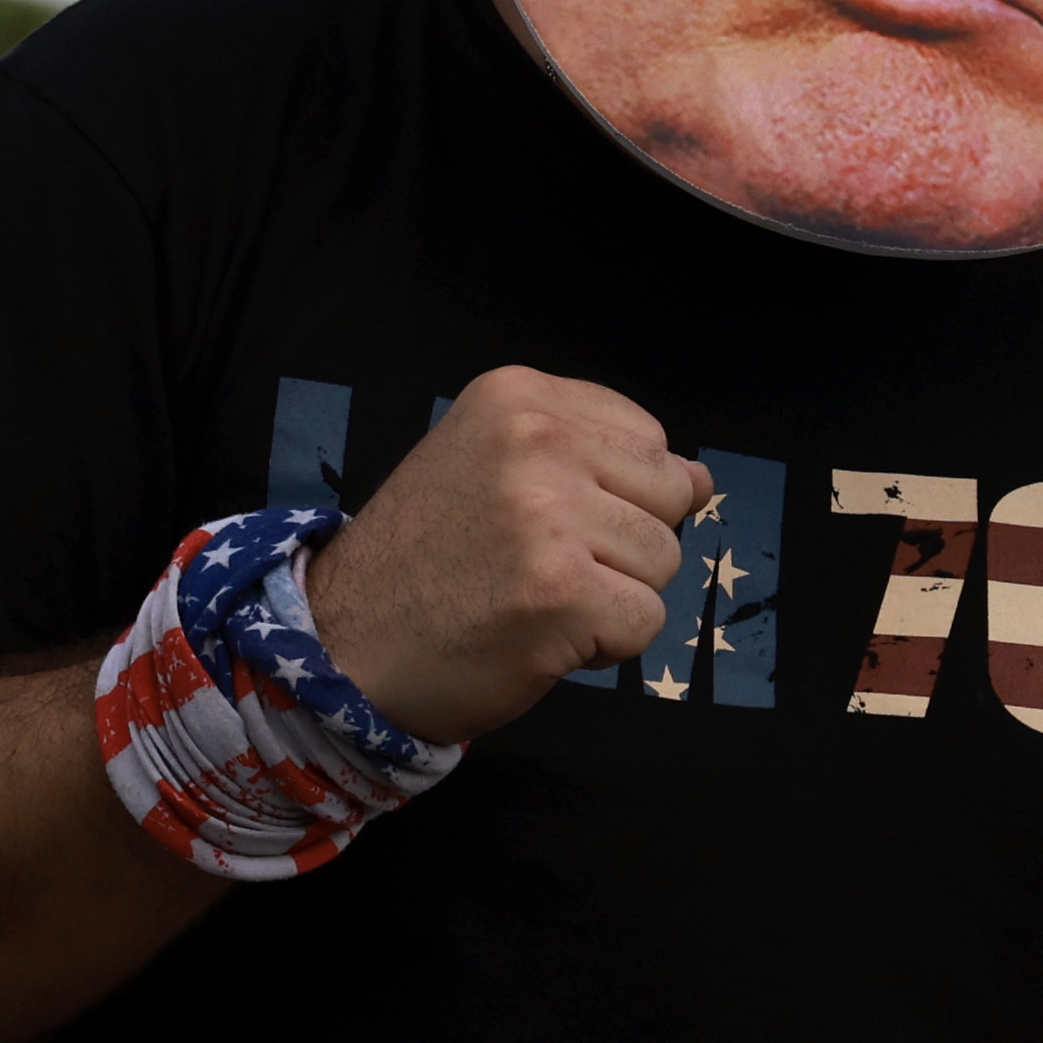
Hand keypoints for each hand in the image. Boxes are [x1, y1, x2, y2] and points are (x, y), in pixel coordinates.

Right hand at [301, 367, 704, 741]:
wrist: (338, 646)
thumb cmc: (423, 563)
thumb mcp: (494, 469)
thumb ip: (599, 460)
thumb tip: (704, 479)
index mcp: (518, 397)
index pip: (649, 438)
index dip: (614, 495)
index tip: (538, 519)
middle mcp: (535, 440)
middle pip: (669, 495)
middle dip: (624, 545)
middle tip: (538, 565)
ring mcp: (548, 515)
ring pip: (664, 561)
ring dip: (614, 596)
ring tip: (535, 598)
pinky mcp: (561, 591)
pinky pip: (646, 622)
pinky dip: (605, 646)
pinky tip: (539, 635)